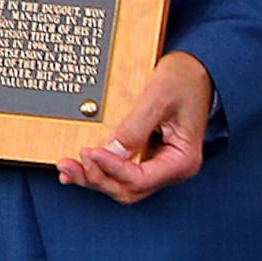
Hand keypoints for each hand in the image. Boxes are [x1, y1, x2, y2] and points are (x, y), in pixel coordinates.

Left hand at [60, 51, 210, 203]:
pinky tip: (78, 169)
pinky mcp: (148, 158)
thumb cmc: (183, 80)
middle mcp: (172, 169)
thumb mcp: (157, 100)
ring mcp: (160, 166)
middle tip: (69, 163)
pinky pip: (122, 173)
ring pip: (122, 186)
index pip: (139, 179)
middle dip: (96, 179)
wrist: (195, 71)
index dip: (110, 168)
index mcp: (182, 160)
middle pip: (128, 190)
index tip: (88, 151)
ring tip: (66, 167)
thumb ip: (134, 128)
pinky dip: (99, 172)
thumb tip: (111, 151)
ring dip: (93, 179)